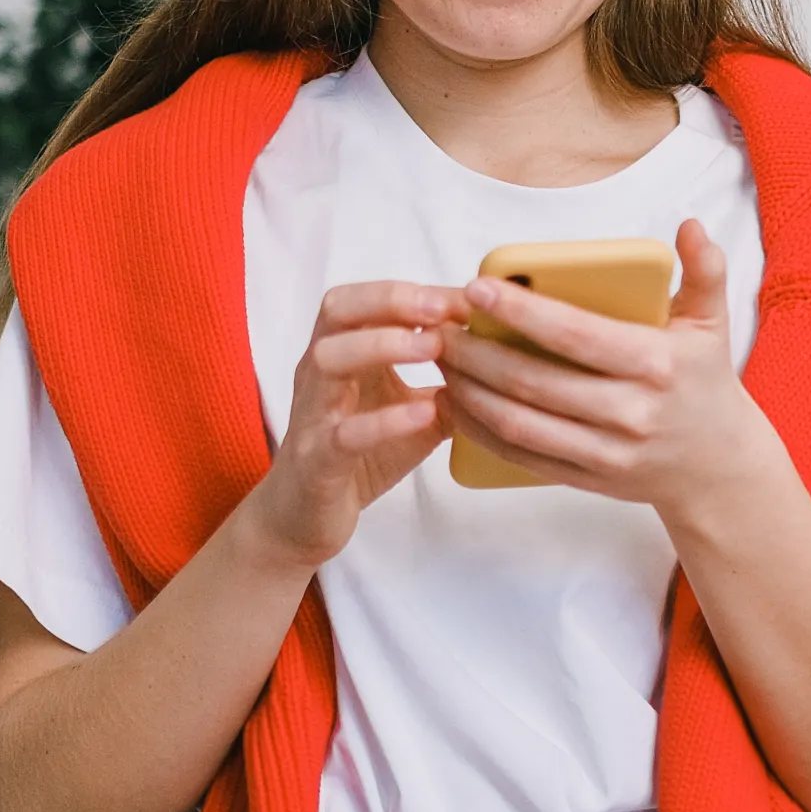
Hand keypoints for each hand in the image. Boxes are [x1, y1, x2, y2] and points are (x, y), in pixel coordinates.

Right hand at [239, 280, 455, 570]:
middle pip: (337, 310)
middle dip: (391, 301)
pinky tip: (424, 413)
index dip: (414, 292)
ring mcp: (313, 415)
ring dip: (381, 345)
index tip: (465, 296)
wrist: (306, 519)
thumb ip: (449, 384)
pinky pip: (344, 434)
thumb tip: (504, 358)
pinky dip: (384, 421)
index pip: (367, 300)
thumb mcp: (413, 412)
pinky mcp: (316, 461)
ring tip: (433, 346)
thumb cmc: (360, 456)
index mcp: (341, 354)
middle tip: (442, 309)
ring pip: (329, 359)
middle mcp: (320, 374)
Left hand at [438, 219, 781, 519]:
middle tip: (440, 327)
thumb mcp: (712, 324)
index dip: (521, 311)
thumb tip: (690, 226)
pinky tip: (458, 405)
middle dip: (477, 353)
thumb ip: (704, 272)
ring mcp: (608, 453)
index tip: (477, 288)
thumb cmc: (704, 383)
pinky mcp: (589, 481)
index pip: (575, 334)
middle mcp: (631, 413)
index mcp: (656, 364)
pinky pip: (522, 457)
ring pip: (519, 423)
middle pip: (535, 381)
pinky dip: (481, 432)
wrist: (718, 467)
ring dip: (470, 393)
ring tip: (443, 362)